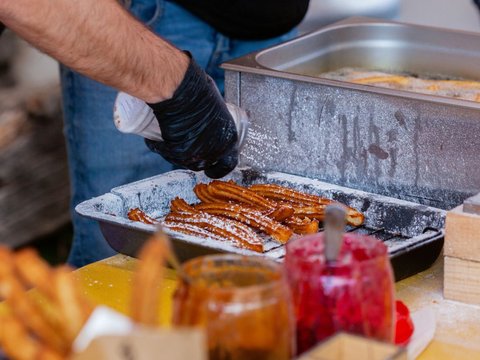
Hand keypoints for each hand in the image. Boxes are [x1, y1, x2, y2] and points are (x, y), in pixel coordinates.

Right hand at [145, 54, 238, 178]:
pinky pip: (167, 154)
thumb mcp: (217, 109)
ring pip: (184, 162)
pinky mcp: (178, 153)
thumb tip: (210, 123)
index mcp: (229, 140)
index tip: (212, 167)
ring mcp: (197, 154)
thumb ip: (216, 123)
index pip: (228, 164)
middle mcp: (215, 151)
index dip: (219, 167)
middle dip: (195, 159)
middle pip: (204, 165)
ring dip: (177, 155)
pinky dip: (160, 147)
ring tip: (169, 142)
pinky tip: (155, 140)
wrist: (181, 93)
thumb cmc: (200, 92)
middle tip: (185, 150)